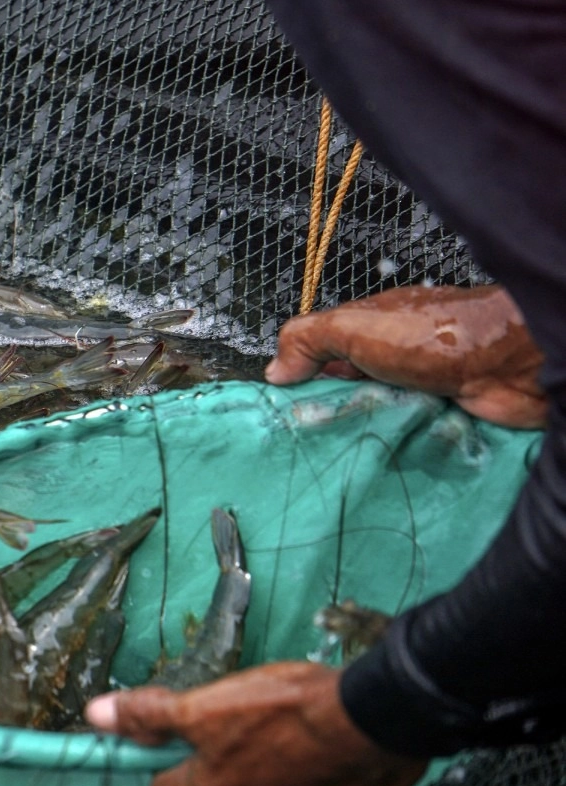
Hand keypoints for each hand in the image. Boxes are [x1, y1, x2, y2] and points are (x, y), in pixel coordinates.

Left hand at [84, 662, 426, 785]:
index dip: (164, 769)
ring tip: (287, 739)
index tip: (174, 747)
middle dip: (221, 773)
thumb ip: (151, 715)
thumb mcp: (207, 704)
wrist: (374, 722)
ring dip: (270, 780)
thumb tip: (96, 715)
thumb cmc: (287, 708)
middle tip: (240, 734)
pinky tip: (323, 758)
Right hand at [265, 285, 546, 428]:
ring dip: (364, 434)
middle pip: (350, 391)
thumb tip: (274, 370)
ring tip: (340, 456)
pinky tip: (378, 459)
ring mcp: (421, 389)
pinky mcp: (444, 418)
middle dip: (333, 412)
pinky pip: (409, 437)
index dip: (304, 379)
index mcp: (372, 329)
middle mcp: (395, 358)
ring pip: (378, 417)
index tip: (286, 408)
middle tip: (311, 438)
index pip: (326, 355)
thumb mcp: (355, 326)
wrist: (511, 364)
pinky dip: (396, 448)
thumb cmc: (433, 338)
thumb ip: (309, 338)